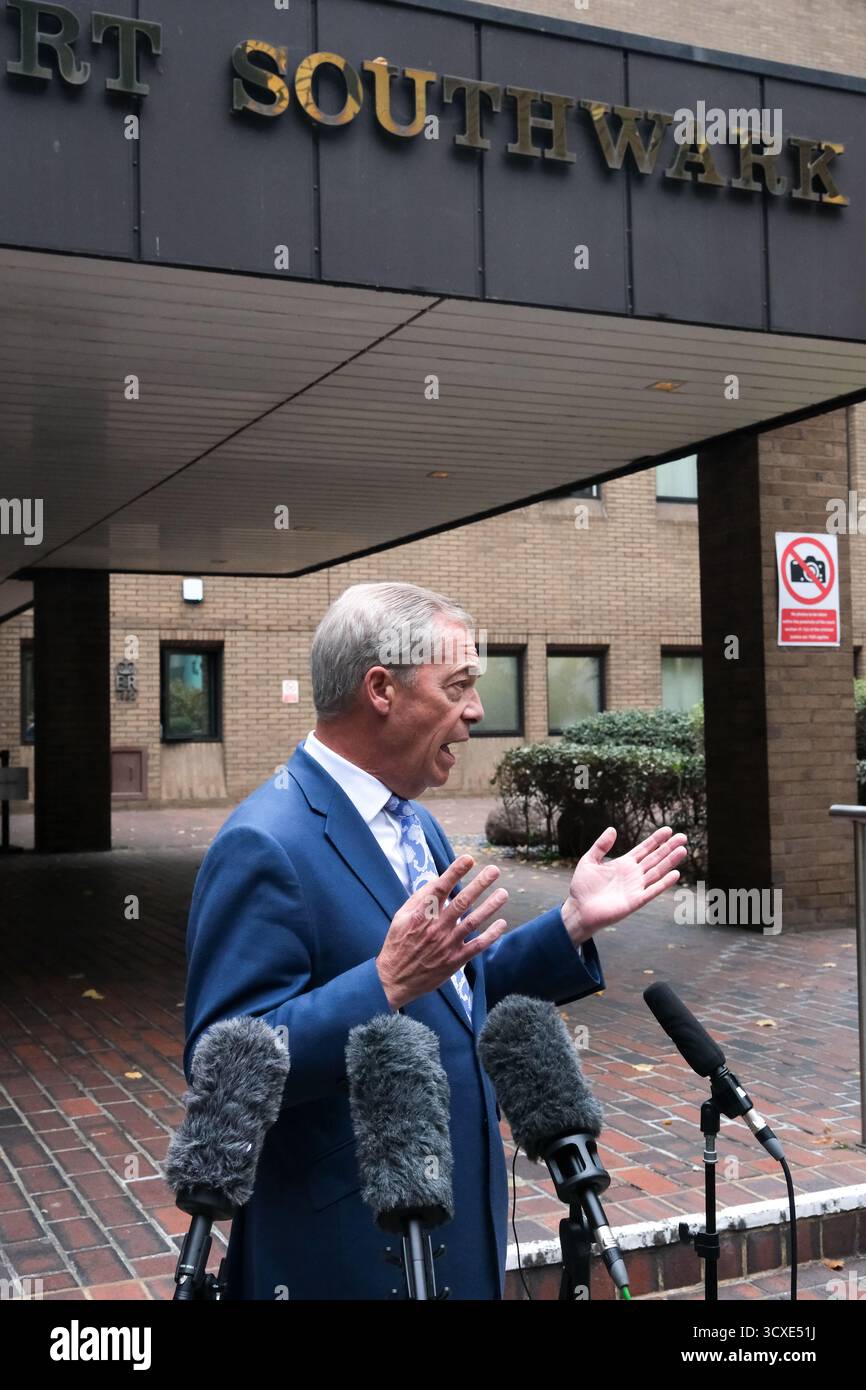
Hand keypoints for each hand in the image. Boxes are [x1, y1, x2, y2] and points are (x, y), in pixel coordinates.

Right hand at [376, 855, 508, 1010]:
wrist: (394, 979)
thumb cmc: (397, 944)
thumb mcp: (401, 917)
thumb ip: (419, 899)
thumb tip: (437, 881)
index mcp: (421, 915)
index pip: (440, 888)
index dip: (455, 872)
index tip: (469, 859)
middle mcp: (436, 927)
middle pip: (462, 901)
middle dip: (480, 884)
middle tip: (494, 870)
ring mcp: (447, 944)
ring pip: (473, 921)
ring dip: (490, 906)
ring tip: (503, 893)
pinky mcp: (454, 960)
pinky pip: (477, 946)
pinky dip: (491, 935)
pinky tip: (502, 923)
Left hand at [561, 825, 687, 946]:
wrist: (578, 909)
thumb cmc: (582, 887)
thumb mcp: (589, 860)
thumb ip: (601, 846)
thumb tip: (612, 829)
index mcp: (623, 864)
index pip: (644, 849)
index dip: (656, 840)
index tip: (668, 829)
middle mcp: (633, 874)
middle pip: (655, 858)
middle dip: (668, 847)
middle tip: (683, 837)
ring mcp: (636, 887)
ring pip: (657, 872)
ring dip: (670, 862)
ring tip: (682, 850)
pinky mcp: (635, 901)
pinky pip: (652, 891)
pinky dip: (664, 883)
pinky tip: (675, 874)